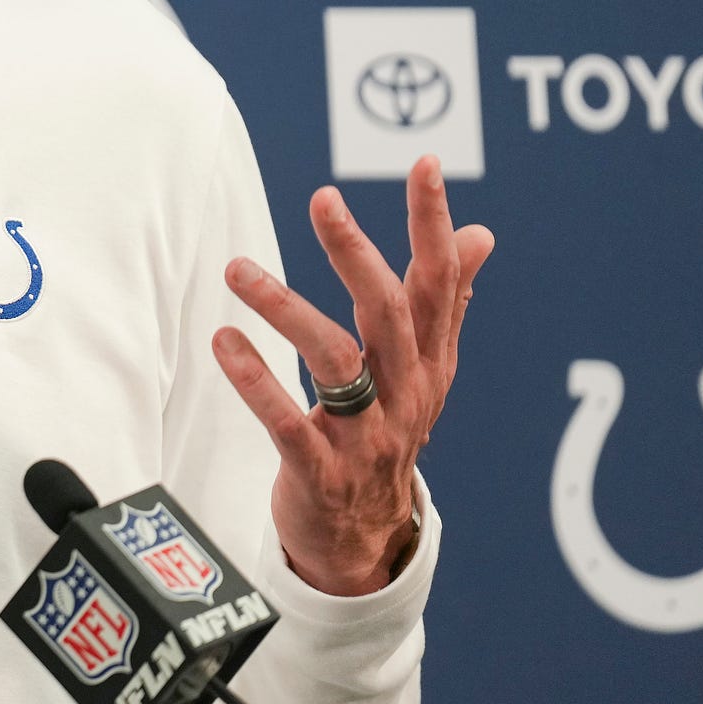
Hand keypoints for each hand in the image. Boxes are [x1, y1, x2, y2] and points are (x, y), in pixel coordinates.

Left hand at [212, 155, 495, 595]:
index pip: (439, 283)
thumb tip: (478, 234)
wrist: (364, 538)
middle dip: (358, 254)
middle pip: (390, 315)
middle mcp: (405, 393)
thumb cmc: (387, 433)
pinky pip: (289, 424)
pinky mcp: (322, 471)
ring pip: (336, 363)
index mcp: (429, 362)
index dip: (434, 225)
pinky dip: (256, 383)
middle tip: (324, 199)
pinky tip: (224, 343)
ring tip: (236, 269)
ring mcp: (366, 435)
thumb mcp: (422, 370)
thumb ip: (445, 300)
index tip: (427, 165)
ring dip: (285, 310)